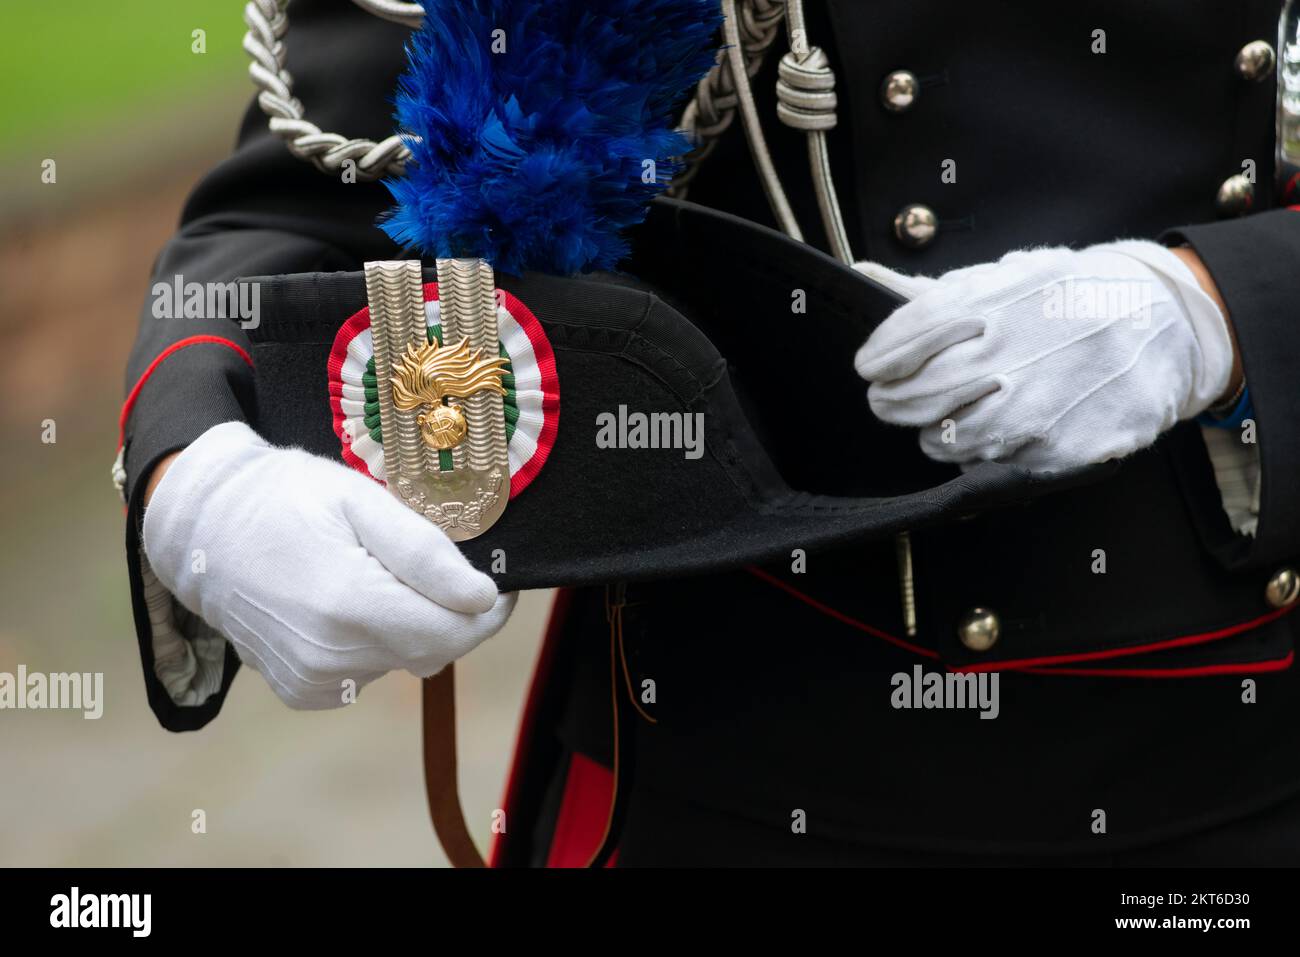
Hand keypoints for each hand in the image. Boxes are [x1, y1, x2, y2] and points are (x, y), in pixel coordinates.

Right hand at [142, 421, 514, 708]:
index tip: (494, 582)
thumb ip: (425, 552)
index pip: (459, 633)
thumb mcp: (361, 500)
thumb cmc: (286, 499)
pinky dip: (375, 641)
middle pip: (436, 649)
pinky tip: (346, 601)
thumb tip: (482, 598)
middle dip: (449, 613)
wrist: (203, 529)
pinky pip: (370, 671)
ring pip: (405, 661)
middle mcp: (332, 656)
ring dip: (409, 624)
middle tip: (427, 565)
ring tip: (371, 573)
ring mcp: (314, 680)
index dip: (489, 610)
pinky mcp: (303, 691)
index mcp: (351, 605)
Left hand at [853, 241, 1235, 471]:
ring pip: (947, 439)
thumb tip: (866, 274)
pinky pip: (990, 464)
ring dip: (932, 432)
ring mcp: (1042, 404)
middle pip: (919, 393)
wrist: (1169, 325)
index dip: (879, 355)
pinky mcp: (1062, 447)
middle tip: (888, 398)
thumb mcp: (1011, 276)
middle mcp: (1020, 352)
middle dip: (891, 400)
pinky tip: (993, 430)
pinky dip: (978, 452)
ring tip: (947, 415)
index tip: (869, 366)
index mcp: (1001, 301)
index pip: (911, 333)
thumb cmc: (1075, 299)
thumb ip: (936, 289)